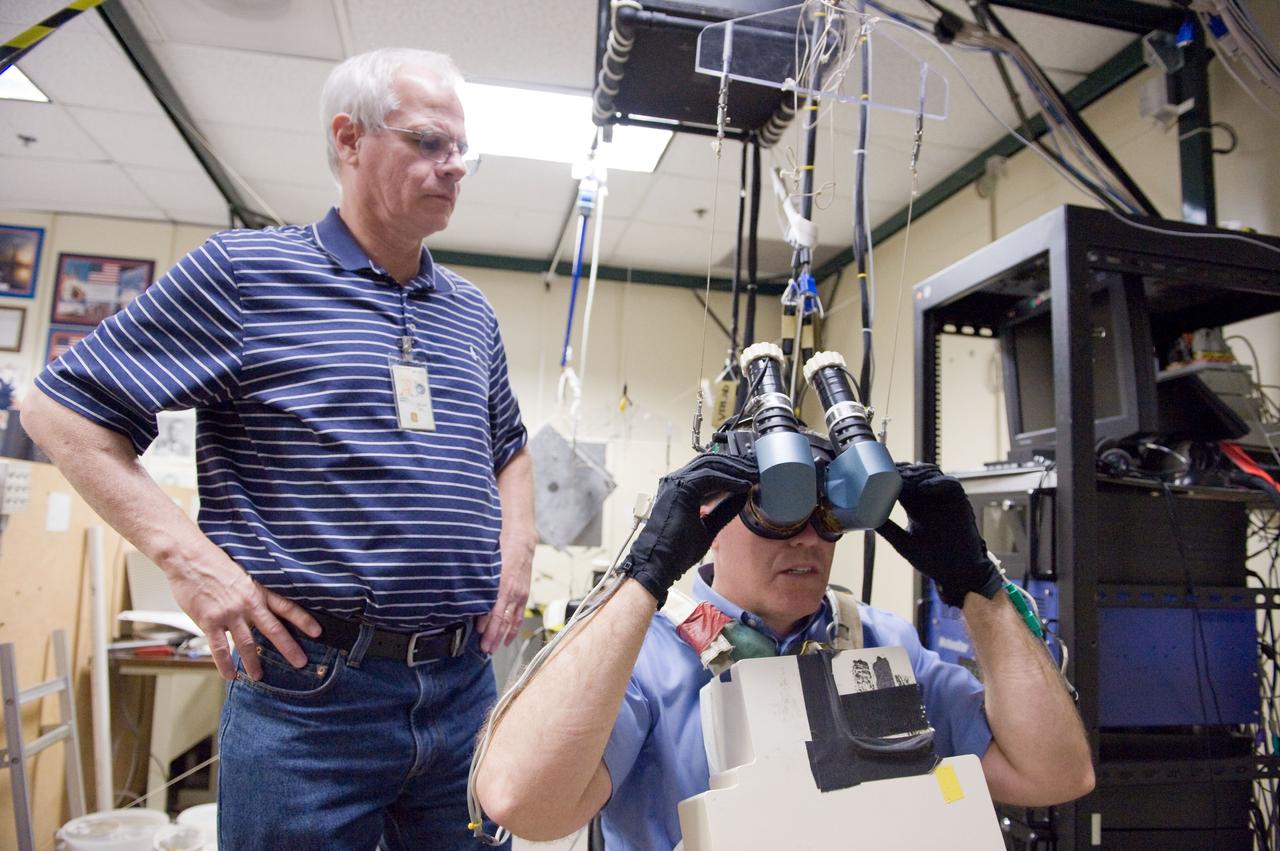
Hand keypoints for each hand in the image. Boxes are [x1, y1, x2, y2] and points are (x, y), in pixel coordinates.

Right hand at [167, 552, 320, 680]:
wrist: (188, 557)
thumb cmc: (213, 563)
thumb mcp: (242, 573)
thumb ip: (251, 592)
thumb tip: (258, 609)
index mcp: (257, 590)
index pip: (287, 606)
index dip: (303, 619)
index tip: (318, 632)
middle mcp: (247, 603)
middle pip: (273, 629)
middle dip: (289, 648)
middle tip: (300, 663)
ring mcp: (229, 613)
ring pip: (247, 643)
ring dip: (254, 662)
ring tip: (259, 676)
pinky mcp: (210, 620)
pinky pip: (219, 647)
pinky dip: (225, 664)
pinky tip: (230, 675)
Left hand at [478, 529, 533, 652]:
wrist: (521, 538)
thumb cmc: (501, 546)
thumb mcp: (486, 560)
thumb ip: (478, 577)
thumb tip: (465, 592)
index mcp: (502, 583)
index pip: (494, 608)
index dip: (487, 623)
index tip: (479, 634)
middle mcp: (512, 591)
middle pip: (502, 619)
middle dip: (493, 636)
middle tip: (484, 649)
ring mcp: (520, 594)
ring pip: (510, 620)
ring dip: (502, 636)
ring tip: (493, 649)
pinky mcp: (524, 595)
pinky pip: (518, 616)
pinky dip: (513, 629)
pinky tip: (507, 639)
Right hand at [623, 451, 758, 606]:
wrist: (658, 563)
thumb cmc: (677, 549)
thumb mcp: (709, 527)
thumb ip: (724, 510)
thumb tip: (743, 497)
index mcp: (681, 488)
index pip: (709, 468)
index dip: (732, 468)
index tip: (752, 473)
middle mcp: (676, 480)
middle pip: (711, 461)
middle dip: (737, 463)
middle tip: (758, 468)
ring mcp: (676, 482)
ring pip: (711, 464)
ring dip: (736, 468)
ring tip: (755, 474)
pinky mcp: (680, 488)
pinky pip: (710, 476)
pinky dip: (729, 479)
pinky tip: (744, 486)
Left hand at [876, 463, 1003, 607]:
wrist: (957, 573)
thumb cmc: (932, 560)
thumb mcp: (904, 543)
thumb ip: (888, 529)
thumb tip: (866, 518)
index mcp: (915, 506)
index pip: (901, 483)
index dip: (891, 475)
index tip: (877, 471)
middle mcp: (929, 499)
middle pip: (916, 474)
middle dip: (903, 471)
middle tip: (890, 472)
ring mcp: (945, 499)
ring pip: (932, 474)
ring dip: (917, 474)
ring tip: (904, 479)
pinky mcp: (960, 502)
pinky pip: (951, 484)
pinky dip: (937, 482)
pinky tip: (923, 488)